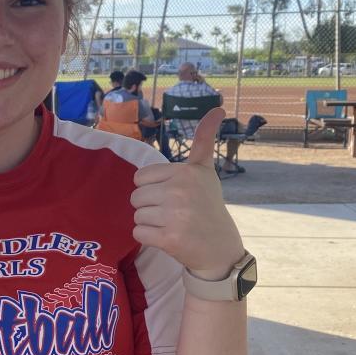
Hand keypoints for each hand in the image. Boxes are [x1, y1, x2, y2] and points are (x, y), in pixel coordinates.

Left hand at [130, 108, 244, 276]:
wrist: (220, 247)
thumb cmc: (208, 205)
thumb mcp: (205, 171)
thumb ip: (204, 139)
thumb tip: (218, 107)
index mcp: (185, 172)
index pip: (140, 178)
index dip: (152, 188)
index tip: (174, 196)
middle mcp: (180, 191)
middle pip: (136, 197)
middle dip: (150, 207)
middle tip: (173, 213)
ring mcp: (175, 216)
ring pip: (136, 215)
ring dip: (149, 223)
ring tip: (172, 225)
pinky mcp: (169, 239)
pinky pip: (138, 233)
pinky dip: (148, 238)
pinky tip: (168, 238)